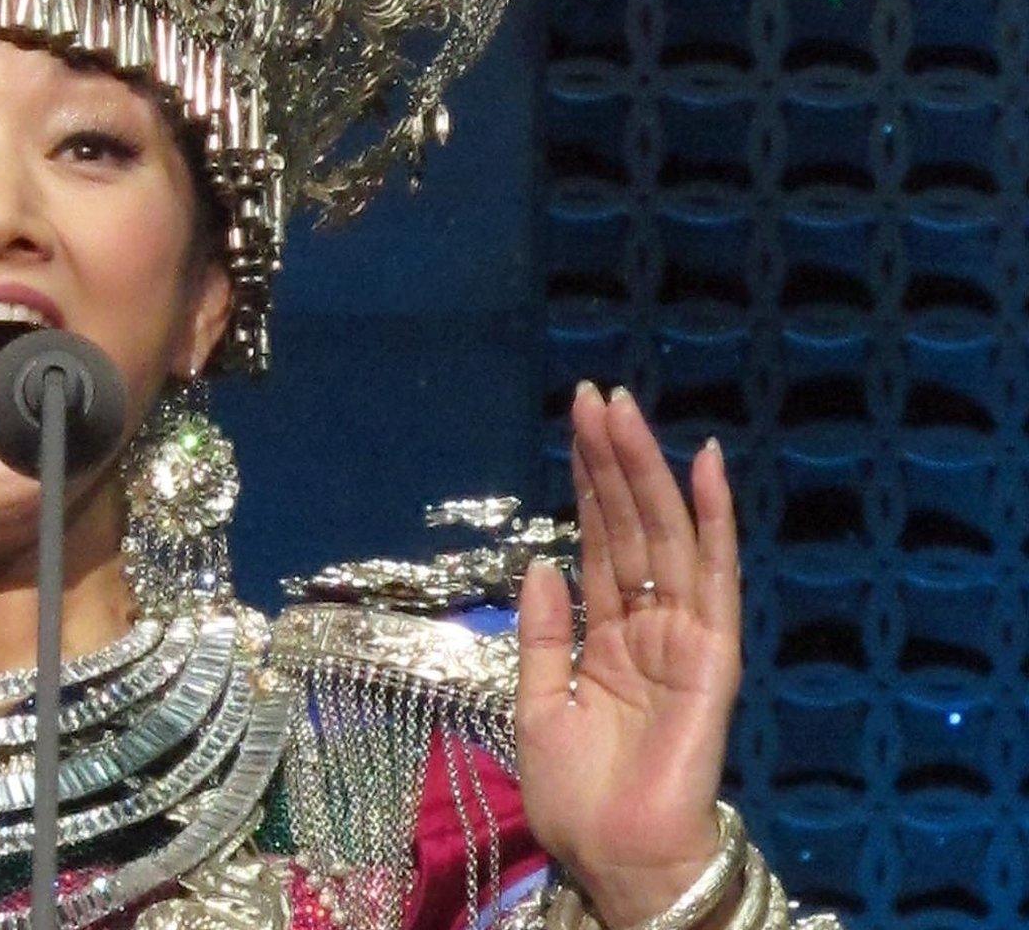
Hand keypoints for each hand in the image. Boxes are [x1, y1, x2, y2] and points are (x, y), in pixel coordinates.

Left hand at [514, 382, 742, 928]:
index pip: (599, 541)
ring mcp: (685, 635)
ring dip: (649, 471)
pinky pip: (716, 577)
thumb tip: (543, 561)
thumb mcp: (535, 703)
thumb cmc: (576, 795)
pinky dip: (714, 520)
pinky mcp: (713, 656)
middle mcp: (649, 624)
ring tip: (626, 409)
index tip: (575, 422)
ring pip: (666, 535)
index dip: (588, 482)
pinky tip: (707, 467)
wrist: (613, 857)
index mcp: (606, 635)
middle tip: (595, 393)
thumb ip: (543, 632)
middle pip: (631, 524)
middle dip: (613, 459)